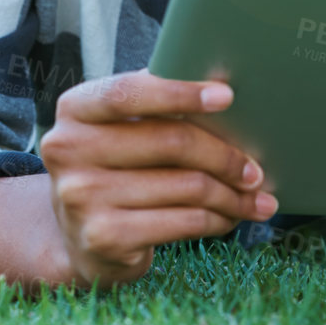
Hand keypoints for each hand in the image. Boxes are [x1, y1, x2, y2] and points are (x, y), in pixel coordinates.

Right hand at [37, 67, 277, 288]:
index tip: (227, 96)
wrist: (78, 236)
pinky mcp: (104, 237)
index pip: (128, 93)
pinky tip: (229, 217)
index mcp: (75, 108)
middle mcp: (69, 149)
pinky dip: (217, 220)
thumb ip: (153, 105)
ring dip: (231, 194)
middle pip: (170, 142)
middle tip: (255, 169)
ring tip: (255, 198)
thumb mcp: (119, 129)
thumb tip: (221, 87)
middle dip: (224, 155)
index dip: (179, 93)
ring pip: (187, 186)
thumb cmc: (115, 167)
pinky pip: (184, 222)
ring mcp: (82, 196)